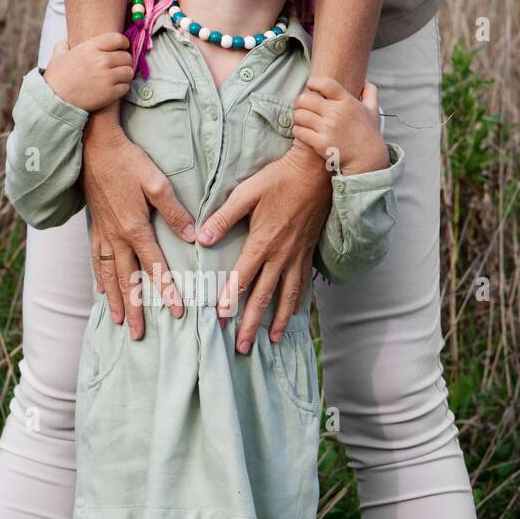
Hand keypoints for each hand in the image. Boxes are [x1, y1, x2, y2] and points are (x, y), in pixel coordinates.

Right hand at [42, 33, 134, 111]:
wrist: (55, 100)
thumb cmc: (56, 78)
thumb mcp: (57, 56)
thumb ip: (63, 47)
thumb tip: (65, 44)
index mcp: (91, 47)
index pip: (118, 39)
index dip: (123, 43)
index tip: (122, 48)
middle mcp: (101, 60)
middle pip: (126, 56)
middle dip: (124, 61)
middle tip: (119, 66)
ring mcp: (107, 77)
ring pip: (129, 72)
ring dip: (125, 75)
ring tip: (119, 78)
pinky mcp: (110, 93)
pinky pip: (126, 87)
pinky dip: (123, 88)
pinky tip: (115, 89)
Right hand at [82, 111, 197, 337]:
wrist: (92, 145)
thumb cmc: (127, 160)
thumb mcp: (156, 182)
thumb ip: (174, 212)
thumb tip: (193, 237)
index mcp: (134, 228)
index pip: (153, 267)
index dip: (166, 291)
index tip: (176, 312)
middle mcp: (116, 236)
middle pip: (126, 280)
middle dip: (133, 308)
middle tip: (137, 334)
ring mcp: (103, 232)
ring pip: (108, 274)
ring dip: (113, 299)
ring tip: (116, 320)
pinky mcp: (94, 224)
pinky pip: (95, 258)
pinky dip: (98, 276)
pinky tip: (100, 288)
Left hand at [196, 142, 331, 350]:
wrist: (317, 172)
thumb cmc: (279, 179)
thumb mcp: (246, 193)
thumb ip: (223, 217)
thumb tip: (201, 238)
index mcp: (262, 242)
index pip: (242, 278)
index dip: (229, 300)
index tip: (219, 320)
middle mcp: (280, 255)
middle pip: (264, 296)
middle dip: (252, 323)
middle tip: (243, 346)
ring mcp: (297, 257)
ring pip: (287, 296)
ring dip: (279, 320)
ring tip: (273, 340)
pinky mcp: (308, 253)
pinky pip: (303, 284)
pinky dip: (299, 303)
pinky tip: (296, 314)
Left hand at [292, 78, 388, 175]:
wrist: (367, 158)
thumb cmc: (368, 133)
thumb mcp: (373, 110)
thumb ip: (370, 92)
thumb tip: (365, 81)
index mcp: (347, 102)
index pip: (325, 84)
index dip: (314, 82)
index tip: (310, 85)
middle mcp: (336, 113)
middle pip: (305, 99)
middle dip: (300, 101)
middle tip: (301, 105)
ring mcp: (327, 129)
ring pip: (299, 115)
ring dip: (297, 116)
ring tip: (301, 119)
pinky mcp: (320, 143)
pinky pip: (299, 131)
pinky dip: (297, 130)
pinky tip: (302, 131)